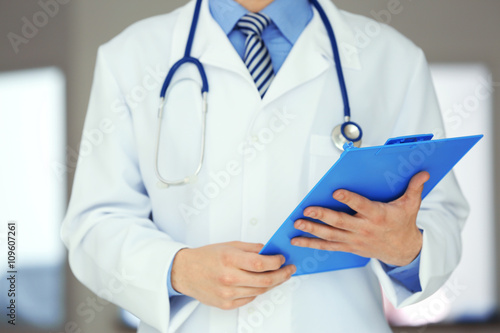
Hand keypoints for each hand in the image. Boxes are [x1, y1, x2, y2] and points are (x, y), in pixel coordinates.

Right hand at [171, 241, 295, 309]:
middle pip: (264, 280)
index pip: (260, 263)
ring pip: (259, 291)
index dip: (276, 262)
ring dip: (272, 283)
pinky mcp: (226, 304)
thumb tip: (270, 251)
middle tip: (289, 270)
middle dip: (282, 275)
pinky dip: (258, 291)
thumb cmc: (205, 257)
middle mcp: (229, 278)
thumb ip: (251, 248)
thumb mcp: (229, 245)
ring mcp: (227, 293)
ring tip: (278, 276)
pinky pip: (249, 299)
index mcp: (229, 259)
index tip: (282, 259)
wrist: (184, 272)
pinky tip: (260, 284)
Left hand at [291, 171, 429, 265]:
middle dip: (322, 216)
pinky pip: (328, 247)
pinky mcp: (349, 247)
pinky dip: (312, 244)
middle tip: (307, 210)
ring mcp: (354, 239)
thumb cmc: (403, 225)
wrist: (404, 251)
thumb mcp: (411, 205)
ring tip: (297, 224)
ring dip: (312, 230)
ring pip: (330, 235)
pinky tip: (298, 240)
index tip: (336, 192)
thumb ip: (414, 187)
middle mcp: (363, 228)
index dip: (349, 199)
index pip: (361, 205)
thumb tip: (423, 172)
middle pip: (340, 222)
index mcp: (377, 215)